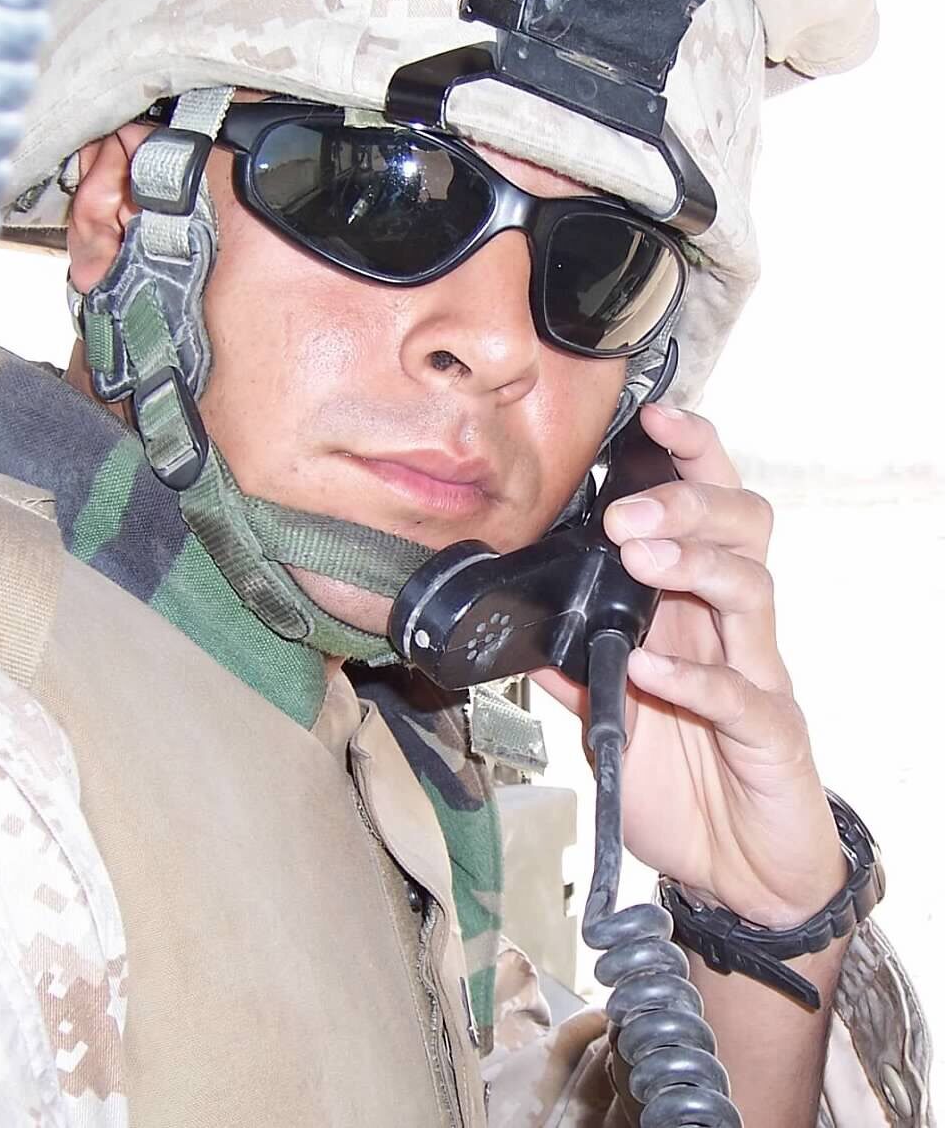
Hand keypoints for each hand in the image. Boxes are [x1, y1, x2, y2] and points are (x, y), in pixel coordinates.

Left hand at [532, 404, 844, 928]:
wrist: (737, 873)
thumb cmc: (682, 779)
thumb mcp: (607, 712)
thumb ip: (572, 662)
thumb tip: (515, 624)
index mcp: (692, 608)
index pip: (705, 511)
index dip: (690, 457)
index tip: (654, 415)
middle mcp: (730, 628)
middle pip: (744, 527)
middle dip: (689, 501)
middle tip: (627, 513)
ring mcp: (758, 675)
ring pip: (754, 588)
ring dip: (695, 564)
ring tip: (641, 557)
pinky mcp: (772, 733)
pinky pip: (743, 693)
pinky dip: (693, 678)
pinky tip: (648, 669)